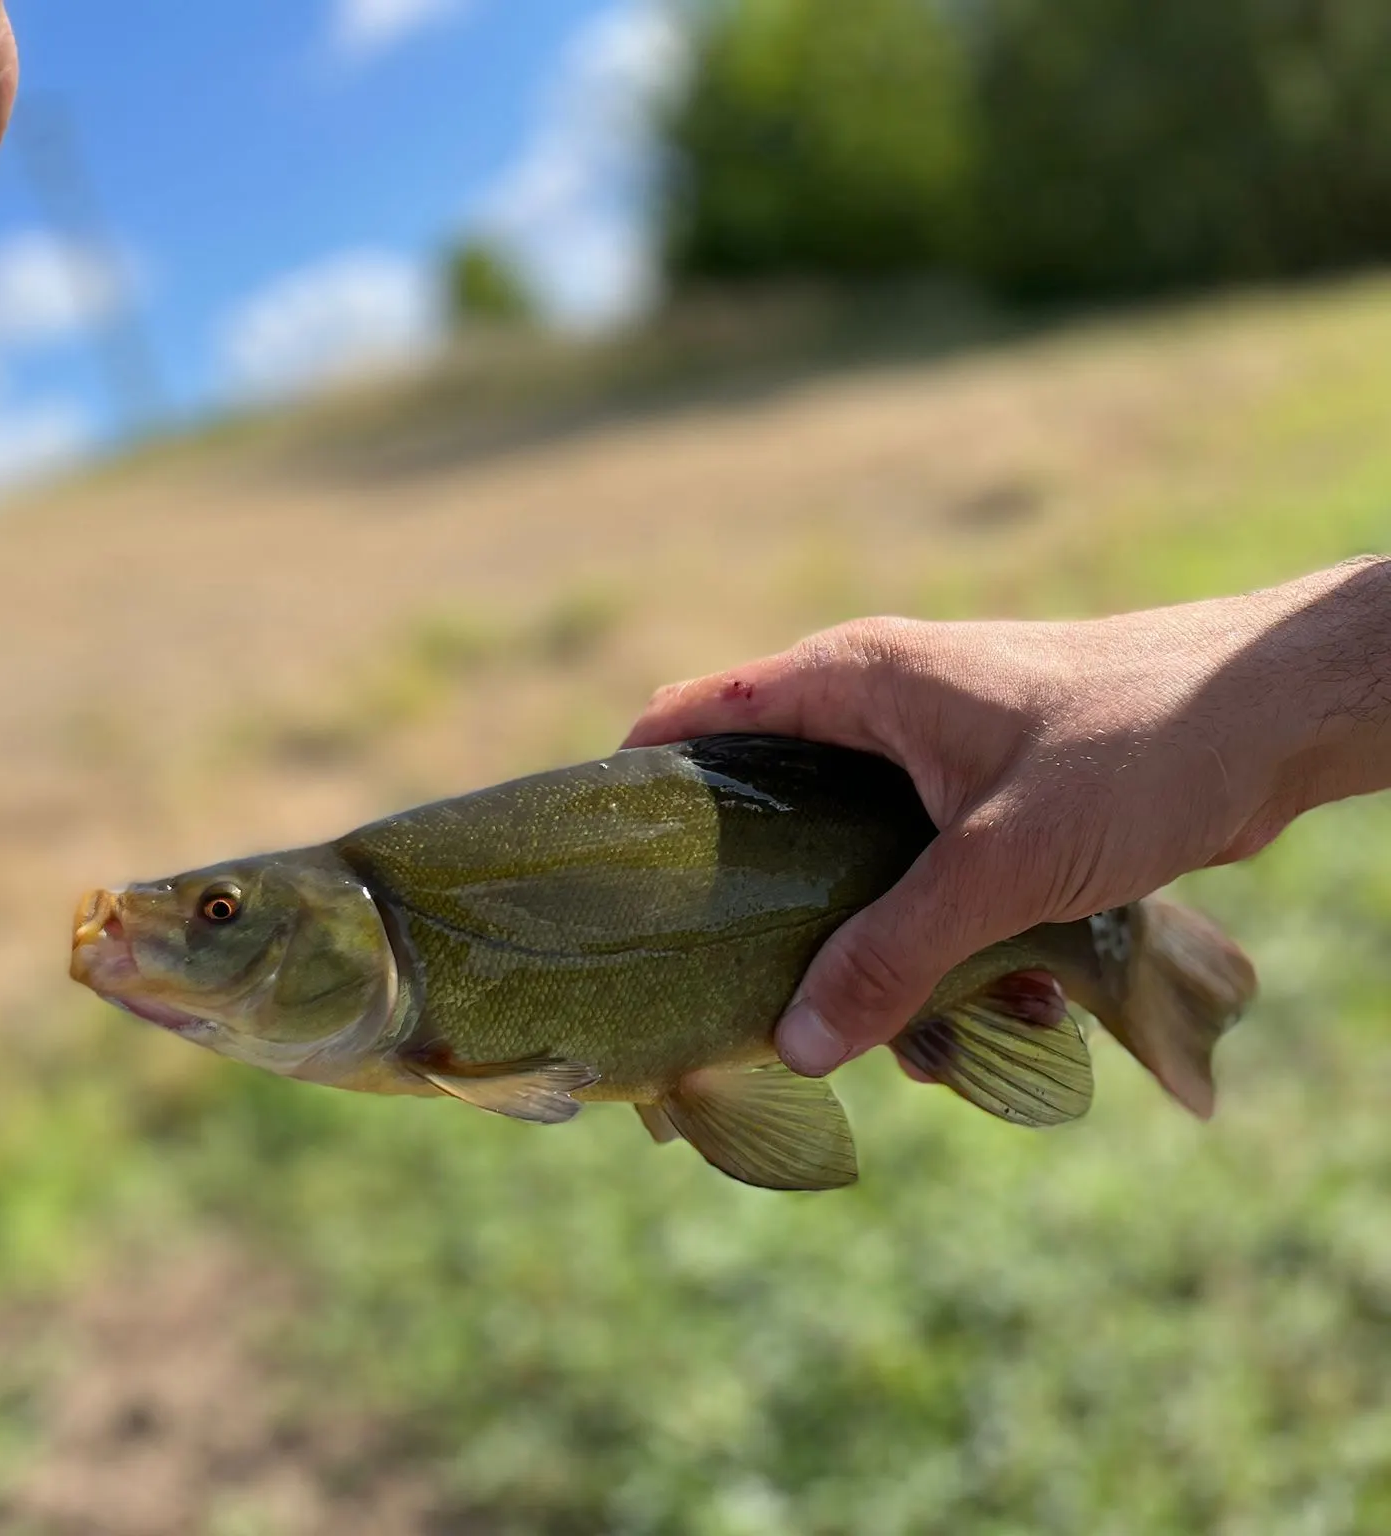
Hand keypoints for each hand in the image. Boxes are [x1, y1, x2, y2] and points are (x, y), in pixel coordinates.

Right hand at [624, 558, 1390, 1077]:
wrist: (1280, 716)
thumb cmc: (1141, 747)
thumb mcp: (1003, 864)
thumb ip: (896, 954)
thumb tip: (798, 1045)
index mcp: (850, 685)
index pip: (693, 716)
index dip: (638, 788)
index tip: (611, 884)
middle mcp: (875, 713)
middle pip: (771, 819)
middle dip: (776, 924)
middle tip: (769, 1012)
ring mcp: (929, 757)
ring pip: (856, 870)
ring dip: (883, 960)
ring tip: (937, 1048)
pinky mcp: (982, 800)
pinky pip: (928, 883)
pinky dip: (952, 950)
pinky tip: (1014, 1014)